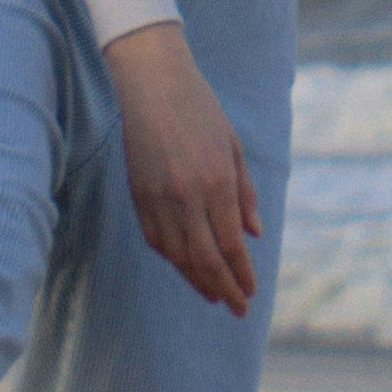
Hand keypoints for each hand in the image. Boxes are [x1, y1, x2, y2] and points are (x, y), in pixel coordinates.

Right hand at [106, 22, 263, 314]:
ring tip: (213, 294)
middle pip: (205, 259)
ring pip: (177, 255)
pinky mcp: (137, 194)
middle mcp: (186, 197)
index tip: (251, 293)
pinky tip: (185, 267)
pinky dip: (172, 258)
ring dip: (196, 280)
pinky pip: (155, 239)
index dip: (242, 274)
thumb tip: (254, 235)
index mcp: (216, 183)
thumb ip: (244, 194)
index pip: (230, 245)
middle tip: (237, 308)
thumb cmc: (201, 109)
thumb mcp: (233, 147)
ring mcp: (157, 198)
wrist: (152, 83)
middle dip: (223, 289)